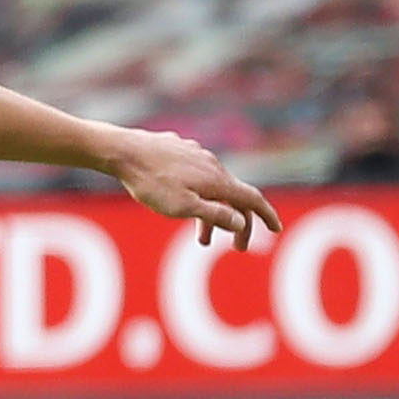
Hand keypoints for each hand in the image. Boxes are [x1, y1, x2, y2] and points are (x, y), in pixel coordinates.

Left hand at [103, 127, 281, 248]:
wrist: (123, 151)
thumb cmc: (151, 182)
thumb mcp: (183, 207)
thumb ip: (214, 215)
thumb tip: (240, 222)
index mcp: (217, 181)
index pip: (252, 199)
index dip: (266, 215)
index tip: (275, 229)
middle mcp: (212, 165)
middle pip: (234, 197)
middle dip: (238, 224)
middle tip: (236, 247)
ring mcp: (196, 156)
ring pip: (214, 188)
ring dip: (213, 215)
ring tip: (203, 239)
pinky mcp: (179, 151)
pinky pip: (198, 178)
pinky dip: (199, 197)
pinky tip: (184, 204)